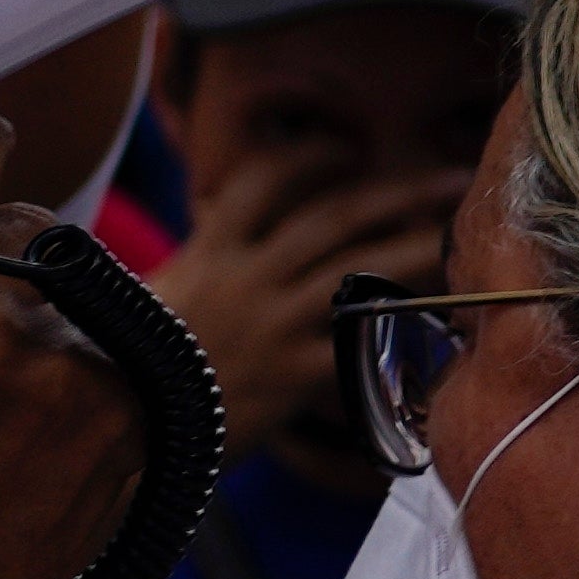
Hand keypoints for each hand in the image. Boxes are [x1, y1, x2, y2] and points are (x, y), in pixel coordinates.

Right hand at [152, 125, 450, 468]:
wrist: (117, 431)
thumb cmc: (129, 362)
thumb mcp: (155, 293)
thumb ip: (198, 253)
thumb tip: (216, 216)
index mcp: (210, 252)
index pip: (261, 181)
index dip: (309, 156)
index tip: (349, 147)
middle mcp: (246, 278)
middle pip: (334, 217)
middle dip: (399, 192)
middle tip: (455, 179)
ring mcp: (272, 325)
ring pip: (361, 272)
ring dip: (419, 248)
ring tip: (462, 236)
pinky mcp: (290, 376)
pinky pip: (358, 346)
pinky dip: (397, 334)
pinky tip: (438, 323)